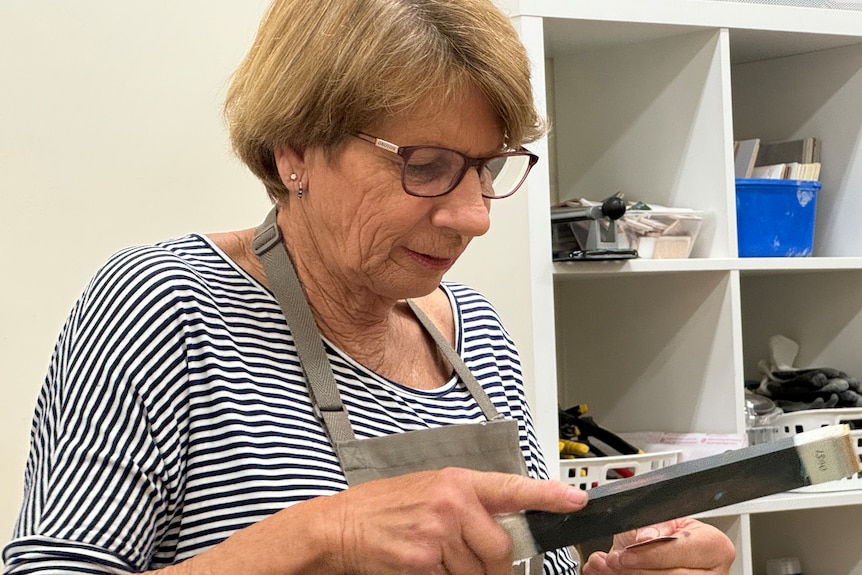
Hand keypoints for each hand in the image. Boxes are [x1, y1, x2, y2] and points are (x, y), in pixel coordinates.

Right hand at [328, 467, 587, 574]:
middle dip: (492, 564)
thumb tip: (502, 525)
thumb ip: (466, 504)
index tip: (575, 501)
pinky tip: (422, 566)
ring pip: (478, 571)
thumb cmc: (382, 508)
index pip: (511, 488)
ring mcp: (438, 532)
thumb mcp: (428, 491)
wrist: (340, 526)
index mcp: (456, 482)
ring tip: (434, 558)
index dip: (547, 496)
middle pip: (501, 548)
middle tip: (468, 559)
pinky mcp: (425, 560)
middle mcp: (451, 503)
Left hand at [582, 518, 734, 574]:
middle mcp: (712, 571)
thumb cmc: (672, 532)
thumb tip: (644, 538)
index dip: (649, 554)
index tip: (624, 554)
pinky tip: (613, 574)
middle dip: (637, 569)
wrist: (669, 546)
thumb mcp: (664, 519)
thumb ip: (653, 526)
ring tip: (608, 567)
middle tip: (612, 561)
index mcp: (714, 545)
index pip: (680, 551)